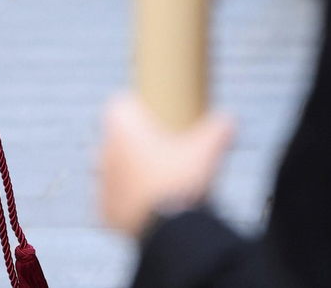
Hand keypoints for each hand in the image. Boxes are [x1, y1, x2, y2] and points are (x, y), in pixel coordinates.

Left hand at [98, 93, 234, 236]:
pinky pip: (113, 202)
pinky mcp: (104, 209)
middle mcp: (104, 149)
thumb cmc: (183, 178)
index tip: (157, 120)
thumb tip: (228, 119)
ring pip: (114, 170)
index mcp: (121, 125)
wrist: (167, 226)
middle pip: (118, 139)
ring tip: (159, 183)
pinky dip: (128, 204)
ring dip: (131, 174)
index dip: (138, 109)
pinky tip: (149, 206)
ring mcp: (102, 181)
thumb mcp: (208, 149)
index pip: (121, 105)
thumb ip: (219, 128)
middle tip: (165, 154)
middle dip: (137, 144)